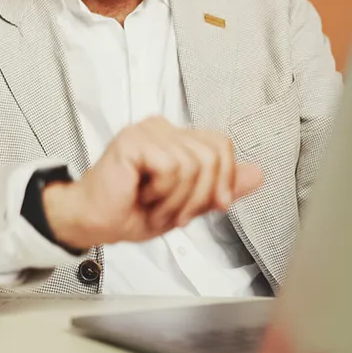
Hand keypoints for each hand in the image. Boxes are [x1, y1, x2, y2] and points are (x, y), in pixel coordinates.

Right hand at [42, 116, 262, 250]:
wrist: (94, 223)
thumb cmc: (131, 211)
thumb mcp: (188, 204)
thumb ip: (221, 187)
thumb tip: (257, 174)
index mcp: (176, 139)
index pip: (221, 144)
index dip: (225, 178)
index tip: (216, 204)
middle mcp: (162, 129)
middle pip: (212, 155)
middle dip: (198, 195)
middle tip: (172, 209)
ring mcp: (147, 131)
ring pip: (193, 165)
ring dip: (176, 199)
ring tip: (153, 203)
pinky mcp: (133, 140)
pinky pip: (171, 167)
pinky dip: (161, 192)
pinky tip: (141, 194)